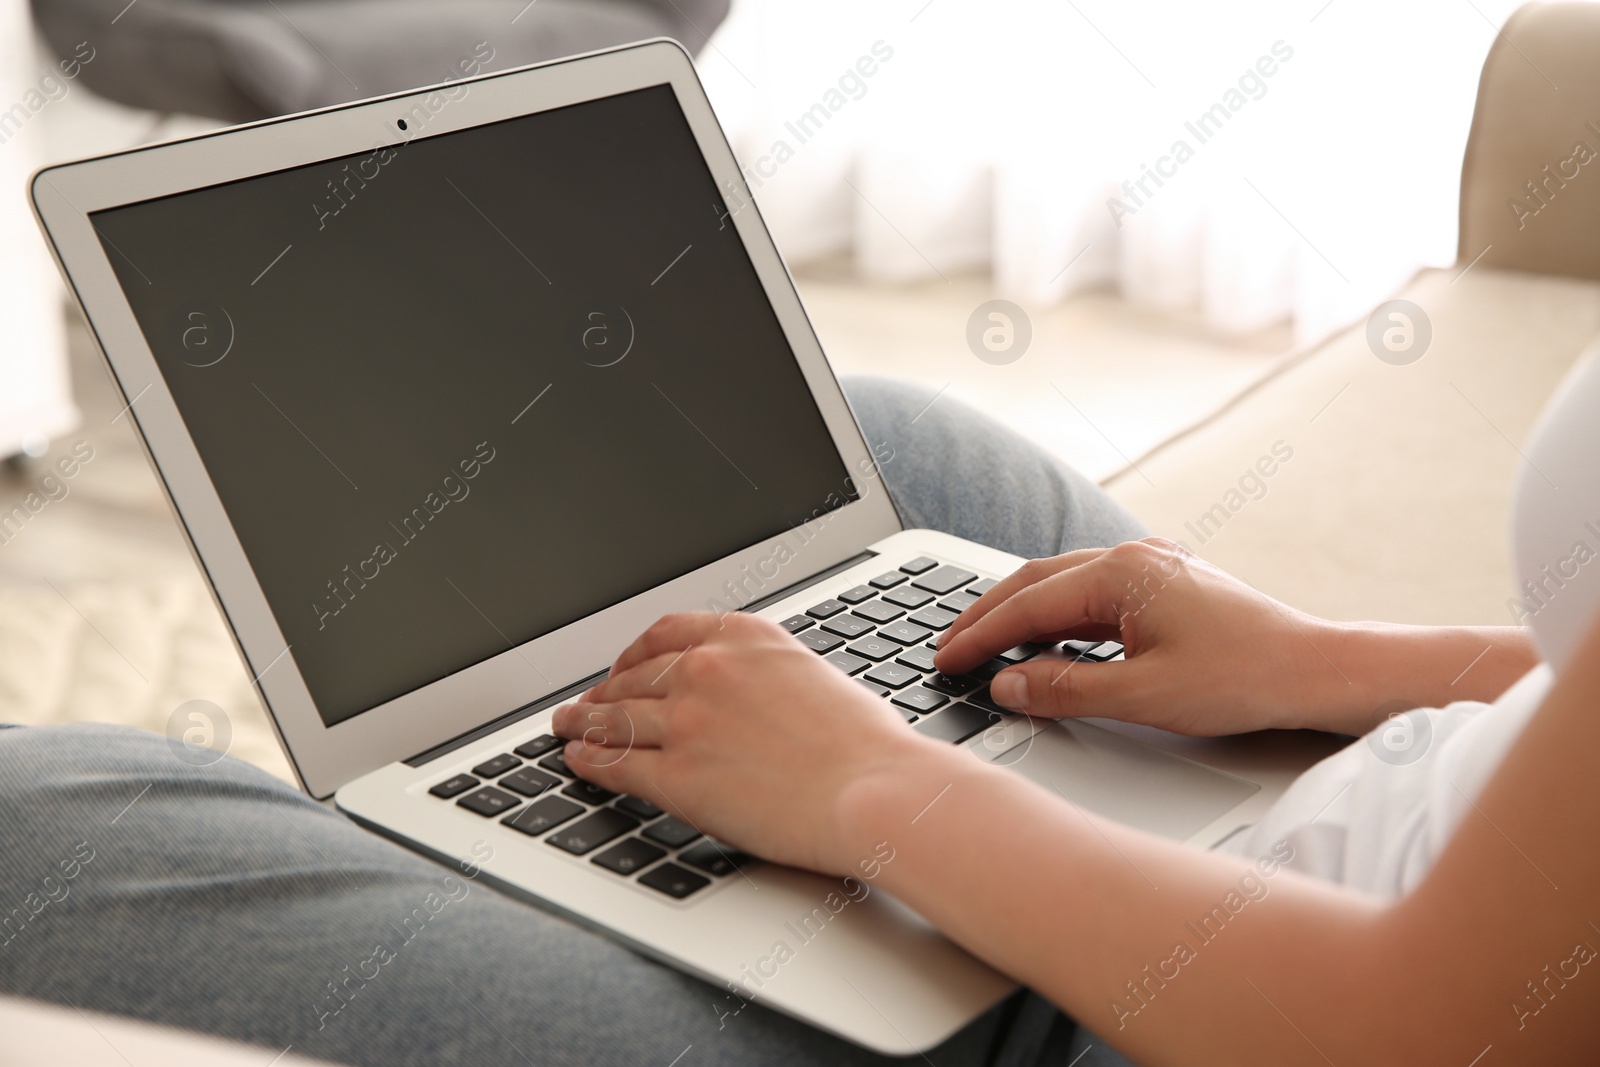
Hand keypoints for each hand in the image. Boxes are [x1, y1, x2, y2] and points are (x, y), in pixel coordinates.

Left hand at [550, 612, 955, 874]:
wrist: (876, 791)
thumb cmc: (866, 746)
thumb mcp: (814, 678)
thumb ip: (767, 676)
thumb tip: (747, 696)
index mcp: (746, 637)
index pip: (668, 633)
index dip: (634, 653)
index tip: (624, 667)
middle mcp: (709, 669)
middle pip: (634, 676)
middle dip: (603, 690)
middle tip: (586, 702)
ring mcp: (688, 721)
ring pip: (615, 717)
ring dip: (583, 722)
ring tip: (566, 728)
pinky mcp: (679, 775)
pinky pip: (617, 762)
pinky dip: (590, 761)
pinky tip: (579, 762)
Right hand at [932, 538, 1356, 734]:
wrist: (1316, 670)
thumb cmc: (1245, 678)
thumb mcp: (1144, 695)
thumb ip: (1065, 689)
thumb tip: (1007, 684)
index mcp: (1121, 573)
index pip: (1027, 604)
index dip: (979, 635)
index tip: (945, 659)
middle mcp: (1132, 558)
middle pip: (1037, 581)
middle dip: (988, 614)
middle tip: (948, 646)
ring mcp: (1151, 568)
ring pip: (1064, 585)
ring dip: (1021, 614)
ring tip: (985, 643)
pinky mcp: (1166, 587)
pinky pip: (1094, 596)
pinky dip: (1058, 618)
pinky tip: (1047, 641)